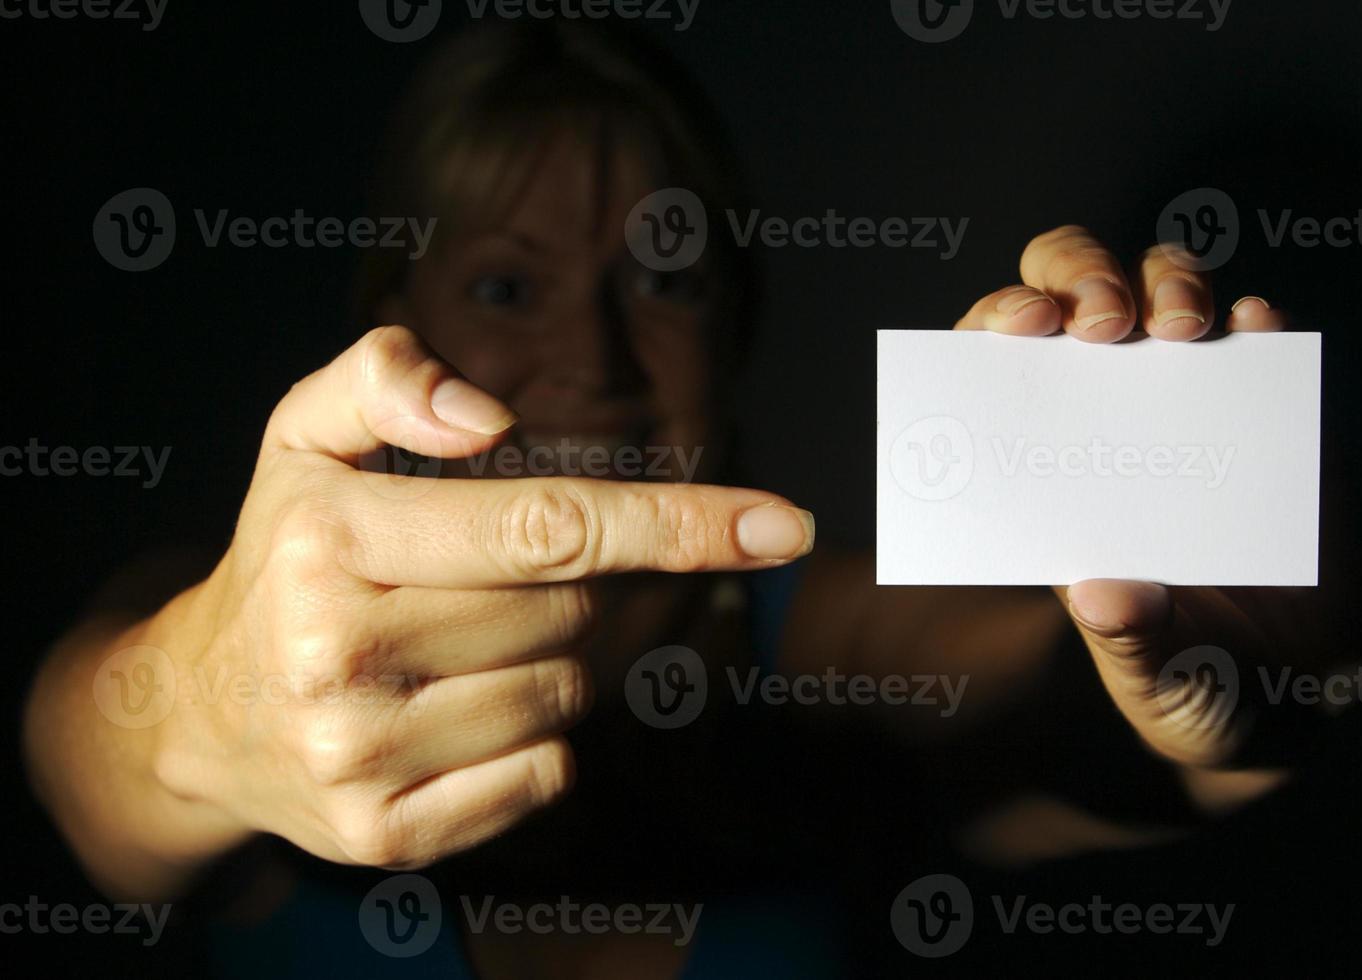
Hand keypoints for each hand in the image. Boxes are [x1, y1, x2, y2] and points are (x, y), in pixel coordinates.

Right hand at [155, 326, 813, 868]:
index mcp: (333, 539)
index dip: (678, 523)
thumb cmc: (281, 556)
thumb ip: (381, 378)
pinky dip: (532, 740)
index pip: (548, 527)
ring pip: (568, 692)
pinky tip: (454, 714)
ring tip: (446, 650)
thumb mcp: (299, 439)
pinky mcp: (386, 835)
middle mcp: (342, 653)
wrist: (193, 714)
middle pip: (570, 610)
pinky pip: (547, 774)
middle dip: (554, 587)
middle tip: (467, 584)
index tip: (784, 524)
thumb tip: (491, 418)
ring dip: (542, 661)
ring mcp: (362, 757)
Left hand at [955, 227, 1326, 777]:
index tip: (1019, 329)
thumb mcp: (1153, 676)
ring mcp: (1194, 404)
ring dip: (1168, 283)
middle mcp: (1111, 417)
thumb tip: (1107, 596)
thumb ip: (1130, 641)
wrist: (1299, 698)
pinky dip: (1258, 322)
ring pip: (1163, 289)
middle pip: (1075, 293)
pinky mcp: (1276, 412)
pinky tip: (1258, 326)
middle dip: (1080, 277)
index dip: (996, 325)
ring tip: (1181, 330)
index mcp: (1050, 470)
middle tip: (1106, 325)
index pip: (999, 364)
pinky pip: (1263, 339)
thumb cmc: (1192, 681)